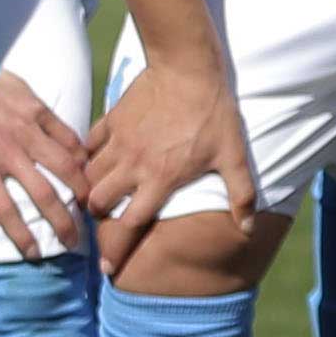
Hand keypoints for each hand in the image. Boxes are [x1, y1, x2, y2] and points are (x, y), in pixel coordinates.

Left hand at [0, 69, 86, 261]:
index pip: (5, 210)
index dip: (21, 236)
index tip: (34, 254)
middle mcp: (7, 150)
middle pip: (43, 193)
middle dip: (62, 221)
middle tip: (74, 239)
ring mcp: (26, 128)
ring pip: (63, 164)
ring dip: (79, 187)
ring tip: (90, 204)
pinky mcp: (38, 109)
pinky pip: (65, 134)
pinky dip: (78, 152)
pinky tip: (87, 166)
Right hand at [83, 53, 252, 271]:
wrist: (187, 66)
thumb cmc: (213, 112)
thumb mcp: (234, 154)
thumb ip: (240, 194)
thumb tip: (248, 229)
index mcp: (160, 179)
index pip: (130, 225)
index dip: (116, 251)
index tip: (108, 270)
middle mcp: (133, 165)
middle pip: (98, 203)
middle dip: (98, 216)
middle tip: (106, 217)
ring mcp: (119, 142)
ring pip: (88, 176)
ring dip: (90, 187)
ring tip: (99, 191)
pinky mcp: (111, 120)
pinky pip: (88, 145)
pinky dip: (87, 156)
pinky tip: (95, 158)